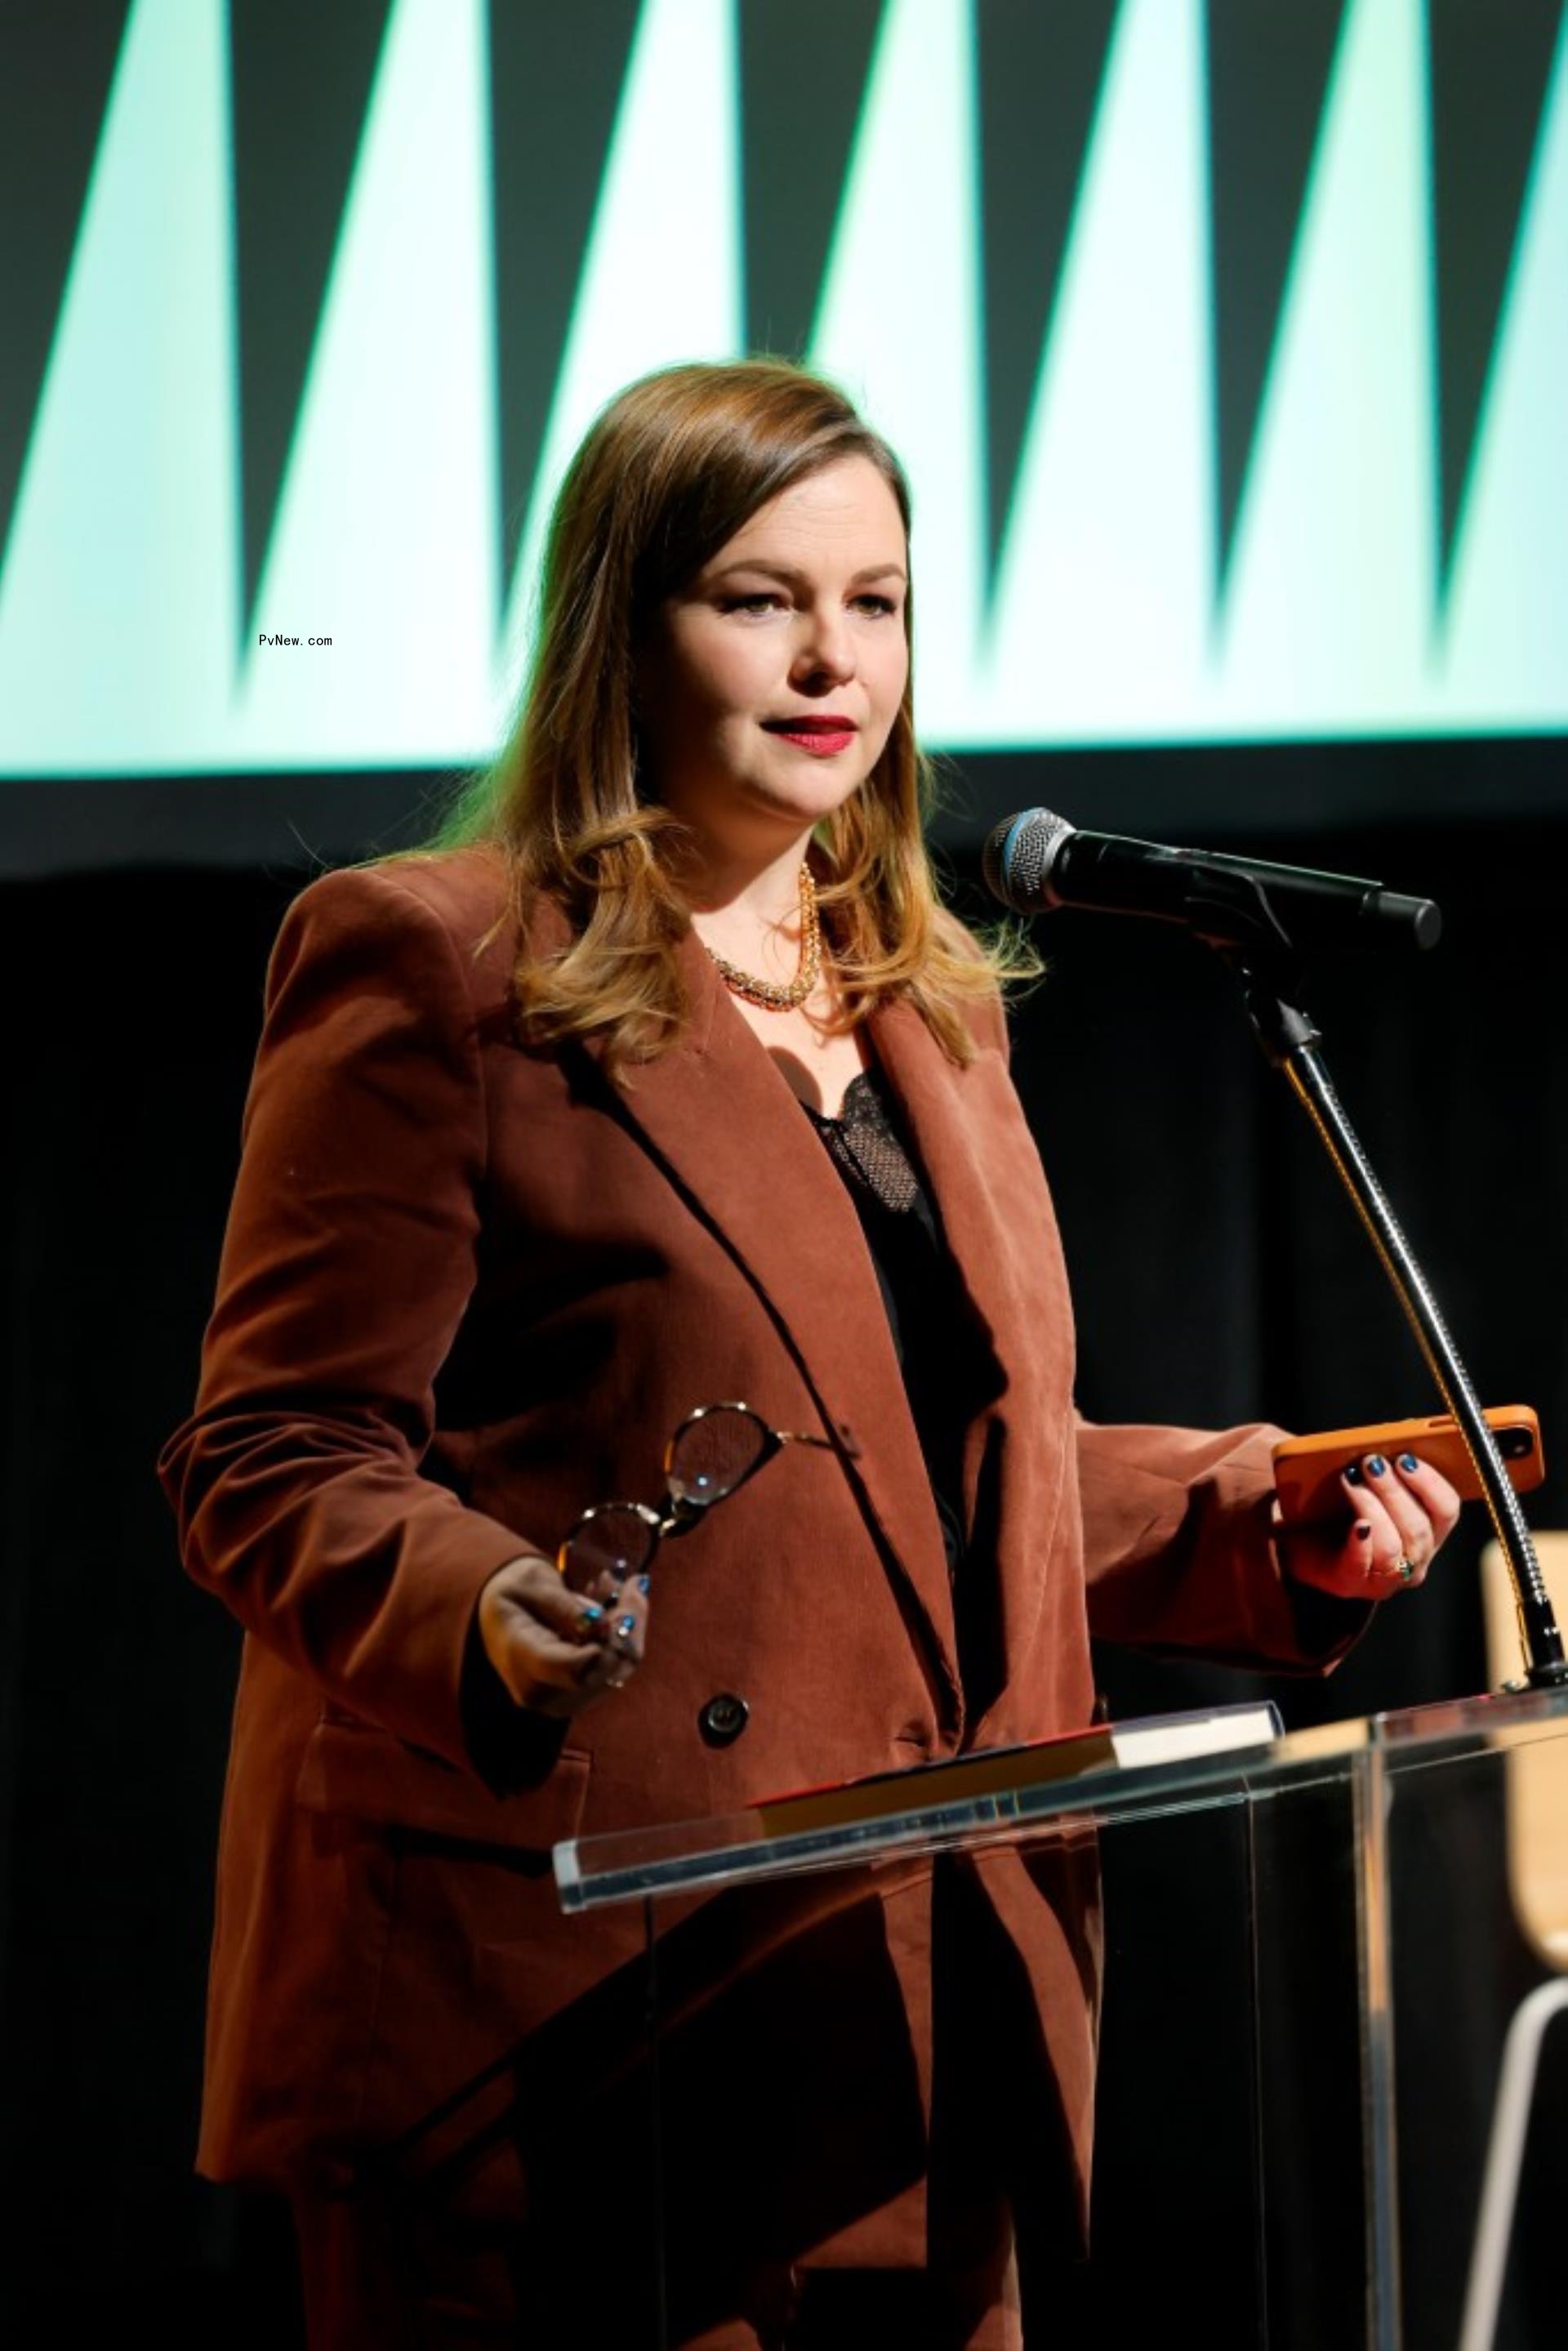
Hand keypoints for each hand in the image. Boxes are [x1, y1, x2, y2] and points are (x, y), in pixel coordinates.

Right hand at [477, 1554, 648, 1716]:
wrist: (499, 1620)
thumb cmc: (512, 1594)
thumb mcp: (531, 1583)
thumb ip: (564, 1604)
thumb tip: (601, 1623)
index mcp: (520, 1660)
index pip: (573, 1667)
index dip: (606, 1640)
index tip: (622, 1596)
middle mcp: (540, 1693)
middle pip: (604, 1669)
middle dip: (627, 1624)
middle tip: (632, 1584)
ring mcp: (560, 1702)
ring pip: (618, 1671)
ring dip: (628, 1629)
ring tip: (621, 1589)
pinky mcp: (577, 1698)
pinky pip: (613, 1670)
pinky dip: (621, 1638)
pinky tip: (613, 1607)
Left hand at [1276, 1451, 1461, 1601]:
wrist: (1296, 1541)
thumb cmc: (1336, 1507)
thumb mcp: (1364, 1481)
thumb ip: (1383, 1462)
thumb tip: (1394, 1434)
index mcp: (1427, 1532)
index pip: (1446, 1510)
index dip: (1430, 1482)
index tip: (1405, 1457)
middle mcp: (1413, 1560)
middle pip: (1419, 1527)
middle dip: (1395, 1491)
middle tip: (1370, 1462)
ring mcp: (1384, 1578)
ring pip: (1393, 1546)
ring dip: (1372, 1507)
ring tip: (1350, 1479)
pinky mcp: (1350, 1584)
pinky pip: (1362, 1565)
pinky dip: (1360, 1542)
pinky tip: (1356, 1524)